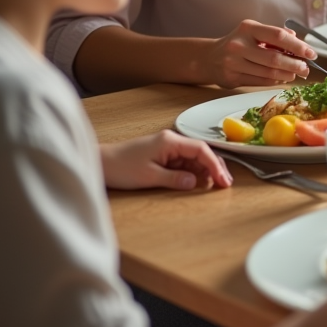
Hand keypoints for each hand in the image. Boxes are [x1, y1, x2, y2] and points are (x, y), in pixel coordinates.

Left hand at [101, 130, 232, 190]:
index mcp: (170, 141)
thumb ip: (174, 179)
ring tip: (216, 185)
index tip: (222, 180)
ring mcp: (168, 148)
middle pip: (201, 152)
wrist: (101, 163)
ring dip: (206, 171)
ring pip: (195, 158)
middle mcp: (172, 141)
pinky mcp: (164, 155)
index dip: (214, 165)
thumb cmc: (121, 167)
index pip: (200, 150)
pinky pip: (185, 163)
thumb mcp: (149, 177)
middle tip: (225, 184)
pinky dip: (194, 172)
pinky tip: (200, 181)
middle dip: (215, 167)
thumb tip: (195, 183)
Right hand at [199, 20, 315, 87]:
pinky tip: (281, 78)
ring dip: (286, 74)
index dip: (298, 46)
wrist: (209, 58)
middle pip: (274, 58)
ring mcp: (233, 63)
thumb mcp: (254, 32)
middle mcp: (239, 45)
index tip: (311, 53)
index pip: (278, 36)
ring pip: (268, 73)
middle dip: (295, 64)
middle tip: (306, 68)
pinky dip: (274, 80)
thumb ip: (275, 35)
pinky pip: (260, 81)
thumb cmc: (238, 43)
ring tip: (295, 73)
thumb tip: (298, 40)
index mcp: (248, 28)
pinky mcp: (231, 78)